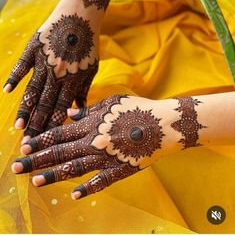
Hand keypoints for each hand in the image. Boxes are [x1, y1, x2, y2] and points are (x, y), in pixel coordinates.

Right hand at [3, 0, 100, 142]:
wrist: (81, 16)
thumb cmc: (88, 45)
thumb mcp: (91, 69)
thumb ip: (84, 90)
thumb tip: (79, 111)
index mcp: (73, 81)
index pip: (61, 110)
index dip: (53, 128)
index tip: (46, 143)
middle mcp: (58, 75)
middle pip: (45, 105)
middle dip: (37, 126)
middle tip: (28, 144)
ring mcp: (45, 62)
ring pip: (33, 90)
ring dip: (25, 110)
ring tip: (18, 127)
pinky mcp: (34, 48)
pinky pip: (22, 65)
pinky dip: (14, 78)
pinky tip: (6, 91)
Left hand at [11, 94, 165, 199]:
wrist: (164, 123)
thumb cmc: (138, 108)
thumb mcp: (112, 102)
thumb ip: (89, 110)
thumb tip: (69, 115)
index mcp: (92, 123)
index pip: (59, 133)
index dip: (41, 140)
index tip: (24, 146)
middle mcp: (95, 141)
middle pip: (61, 152)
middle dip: (37, 160)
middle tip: (17, 167)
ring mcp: (107, 157)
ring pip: (75, 168)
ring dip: (53, 175)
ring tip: (35, 181)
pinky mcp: (120, 170)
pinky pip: (101, 182)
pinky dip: (87, 189)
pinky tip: (73, 196)